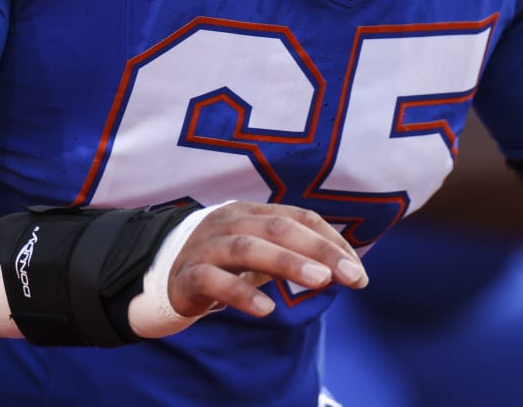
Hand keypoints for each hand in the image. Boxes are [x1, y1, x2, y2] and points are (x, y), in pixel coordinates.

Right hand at [166, 202, 366, 318]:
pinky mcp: (189, 274)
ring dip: (287, 262)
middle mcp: (230, 221)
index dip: (330, 241)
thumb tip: (345, 268)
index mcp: (252, 212)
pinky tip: (266, 309)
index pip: (299, 217)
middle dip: (319, 250)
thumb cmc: (224, 264)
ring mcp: (207, 246)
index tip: (358, 270)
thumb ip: (295, 255)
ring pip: (248, 247)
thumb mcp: (260, 253)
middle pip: (278, 228)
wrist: (164, 275)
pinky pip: (214, 280)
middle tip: (350, 276)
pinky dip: (241, 294)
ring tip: (320, 281)